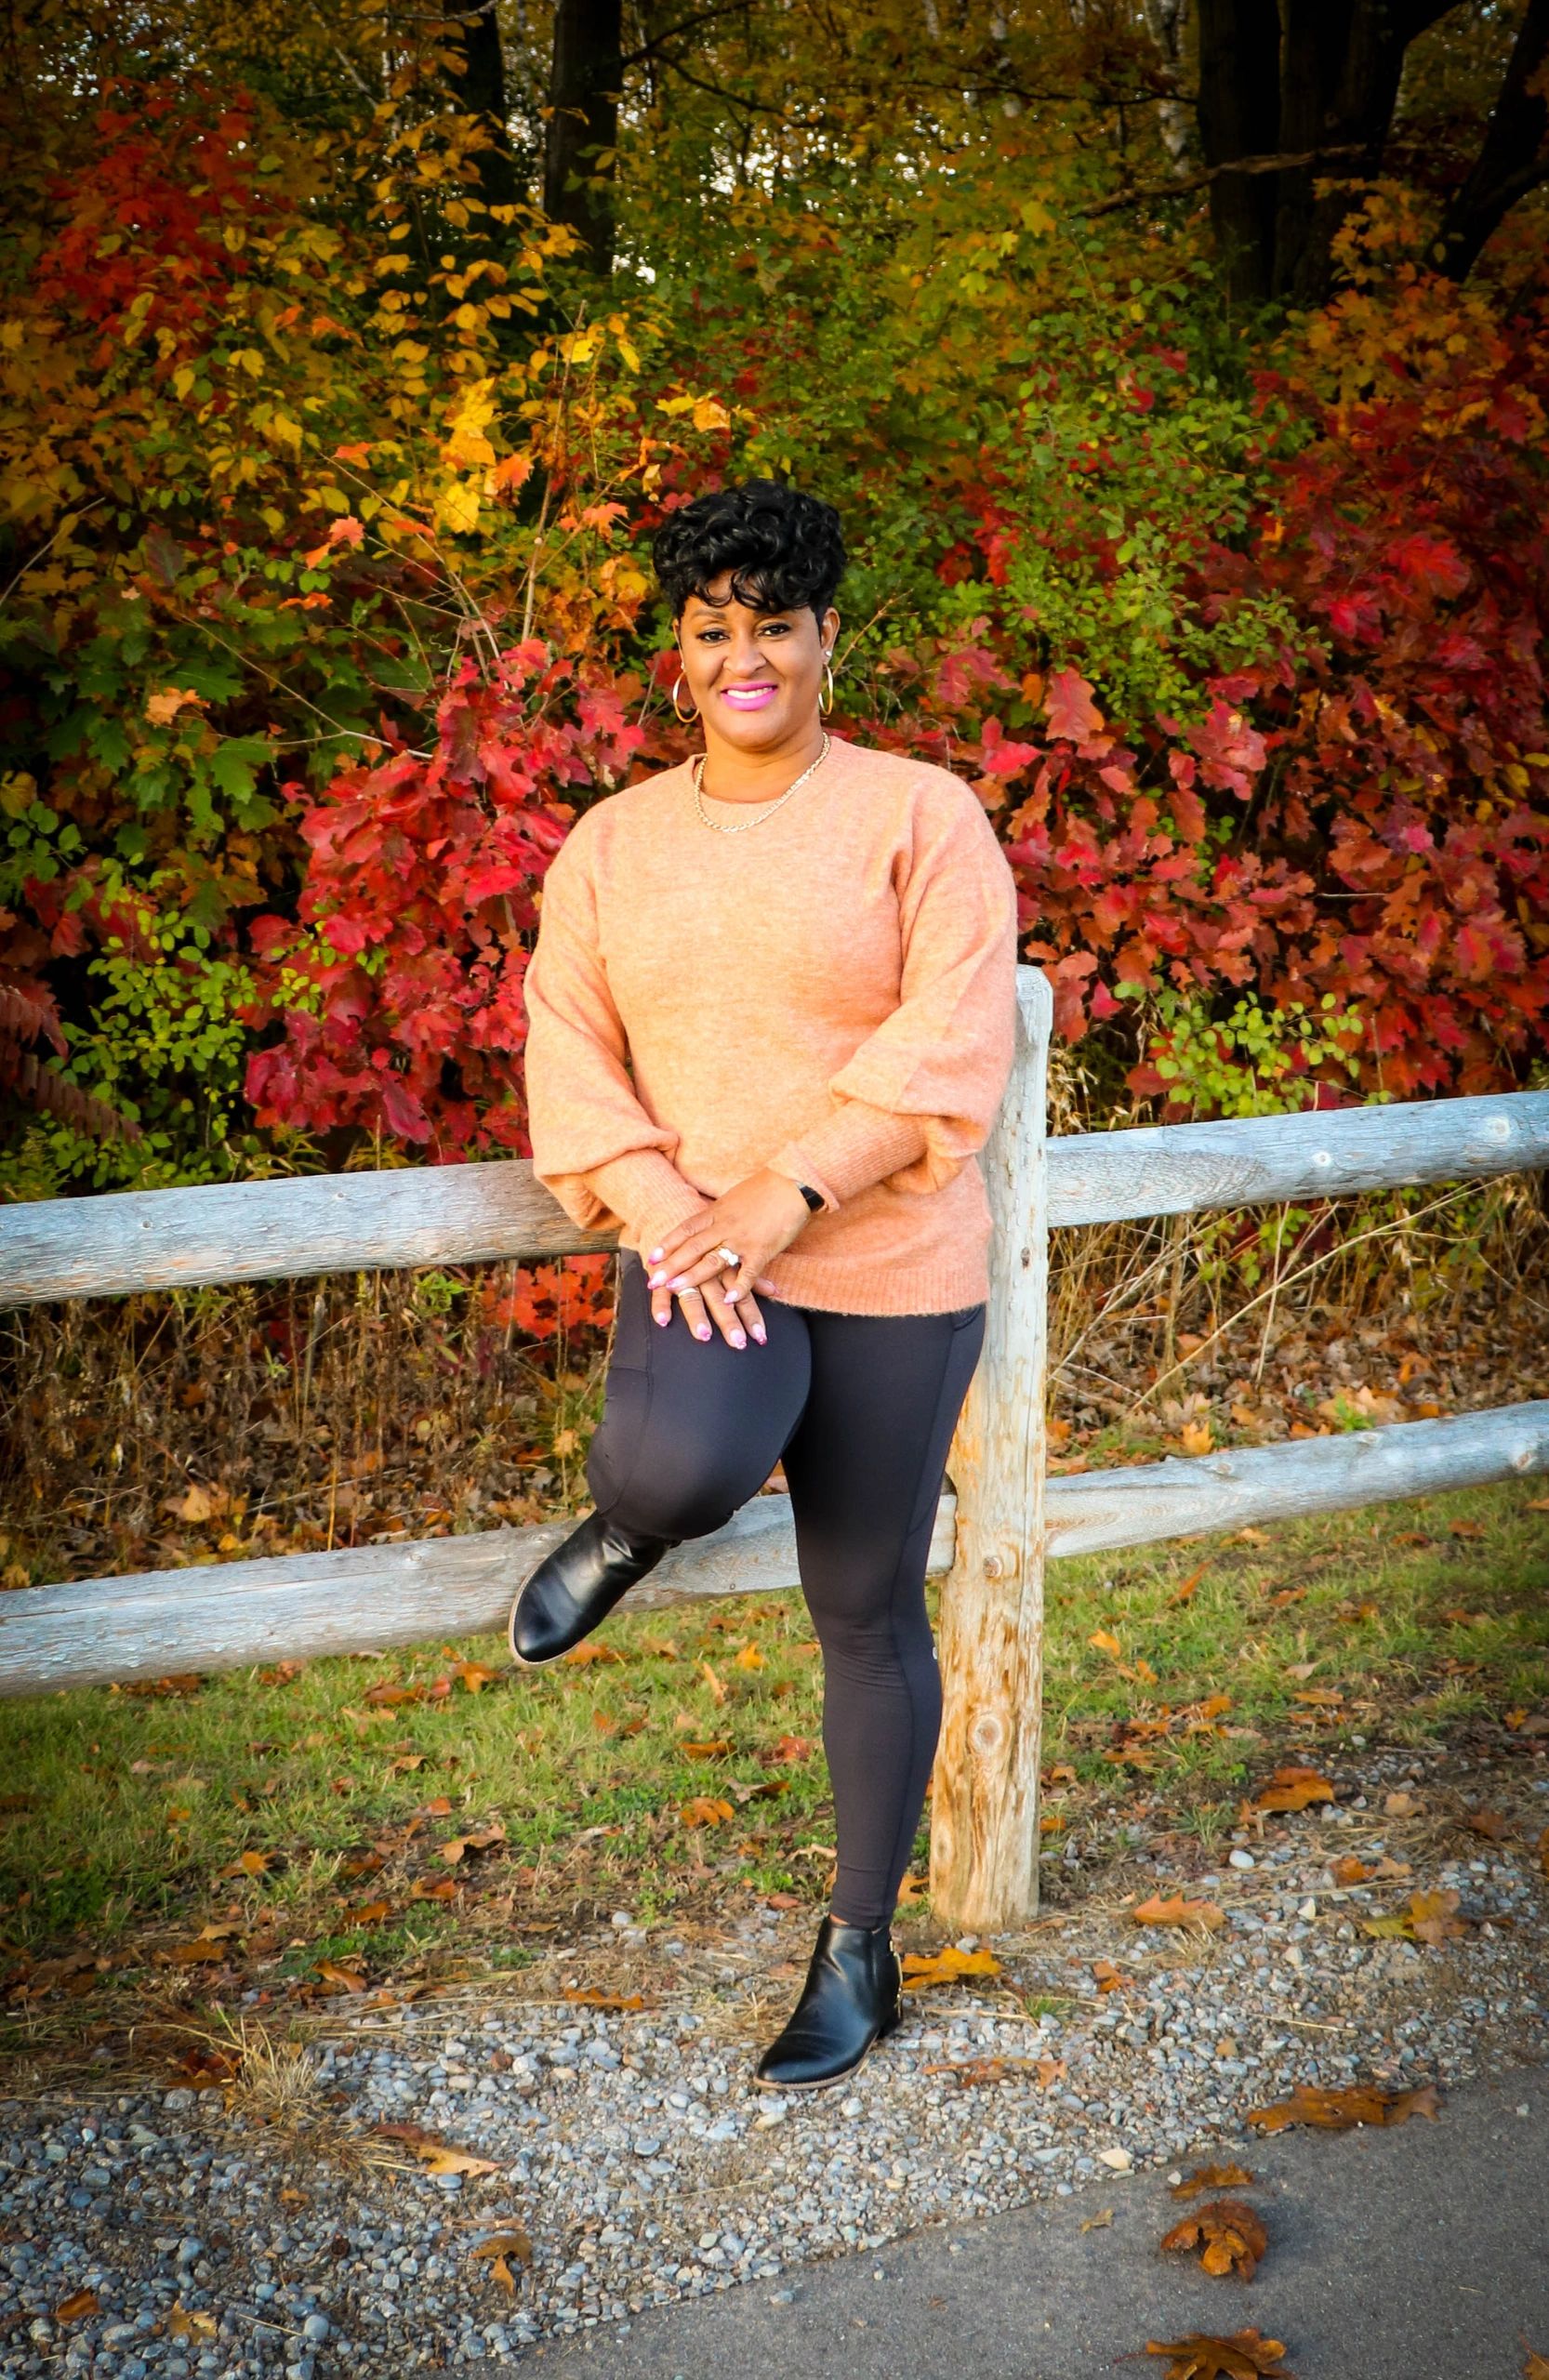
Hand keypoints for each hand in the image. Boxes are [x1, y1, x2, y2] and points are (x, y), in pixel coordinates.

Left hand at [645, 1169, 816, 1347]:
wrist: (791, 1182)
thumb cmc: (765, 1189)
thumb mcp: (733, 1198)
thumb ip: (719, 1214)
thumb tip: (706, 1224)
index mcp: (717, 1212)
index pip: (686, 1229)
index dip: (668, 1244)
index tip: (651, 1258)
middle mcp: (724, 1226)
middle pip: (692, 1248)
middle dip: (671, 1266)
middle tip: (652, 1281)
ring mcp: (742, 1239)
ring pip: (712, 1260)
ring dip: (692, 1276)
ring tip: (674, 1290)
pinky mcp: (762, 1250)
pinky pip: (748, 1272)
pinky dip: (738, 1287)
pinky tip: (727, 1300)